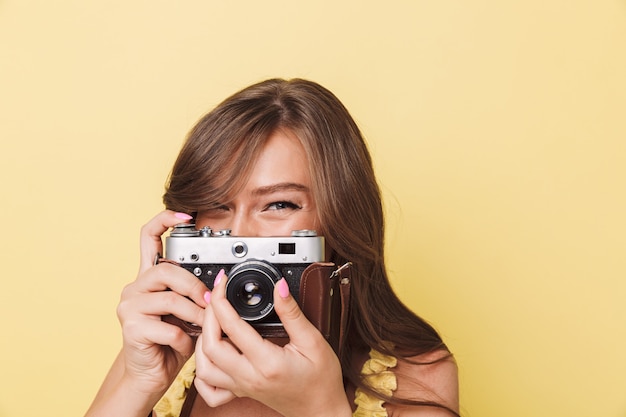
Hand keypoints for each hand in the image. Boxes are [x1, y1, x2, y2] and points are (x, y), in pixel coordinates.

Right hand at [116, 210, 207, 394]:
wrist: (150, 374)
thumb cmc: (170, 341)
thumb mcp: (186, 311)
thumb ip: (194, 293)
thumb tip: (218, 284)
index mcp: (149, 278)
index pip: (148, 237)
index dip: (164, 220)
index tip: (184, 214)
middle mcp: (135, 287)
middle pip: (167, 270)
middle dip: (194, 286)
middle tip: (209, 301)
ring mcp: (129, 306)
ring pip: (170, 299)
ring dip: (194, 314)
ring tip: (201, 325)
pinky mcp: (130, 328)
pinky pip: (168, 328)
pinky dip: (184, 338)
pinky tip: (184, 343)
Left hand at [194, 270, 351, 416]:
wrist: (322, 410)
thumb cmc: (322, 380)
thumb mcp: (313, 341)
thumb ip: (292, 314)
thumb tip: (279, 288)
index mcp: (267, 363)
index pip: (232, 327)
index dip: (222, 300)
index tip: (223, 283)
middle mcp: (249, 377)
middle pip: (209, 347)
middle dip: (208, 316)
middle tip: (216, 296)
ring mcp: (242, 387)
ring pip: (204, 368)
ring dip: (201, 341)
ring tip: (212, 321)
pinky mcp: (241, 391)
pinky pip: (209, 389)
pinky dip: (202, 370)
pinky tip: (210, 354)